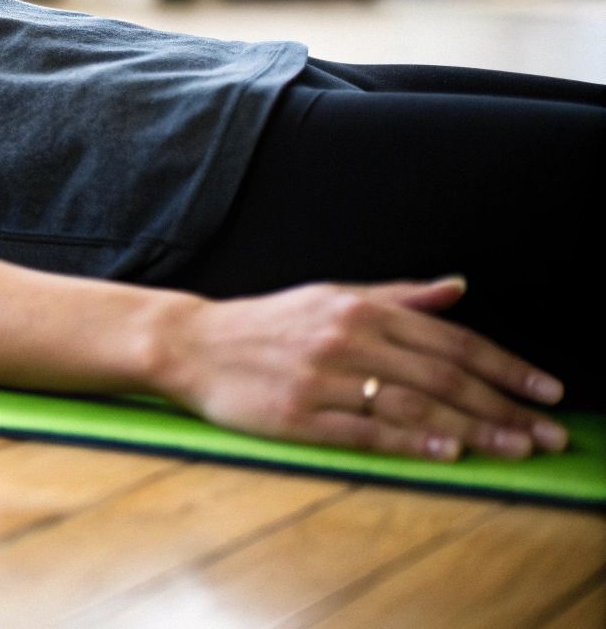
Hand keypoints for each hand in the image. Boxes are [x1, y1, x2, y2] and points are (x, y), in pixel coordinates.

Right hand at [152, 276, 569, 460]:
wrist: (190, 344)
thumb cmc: (264, 323)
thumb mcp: (330, 296)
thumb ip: (396, 295)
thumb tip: (457, 287)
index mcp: (359, 310)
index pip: (450, 341)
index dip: (505, 366)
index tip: (546, 389)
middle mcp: (346, 341)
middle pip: (442, 378)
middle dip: (504, 406)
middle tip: (549, 433)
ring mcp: (322, 380)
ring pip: (412, 407)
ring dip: (472, 430)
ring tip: (515, 447)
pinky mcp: (297, 416)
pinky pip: (365, 432)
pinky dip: (411, 443)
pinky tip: (447, 453)